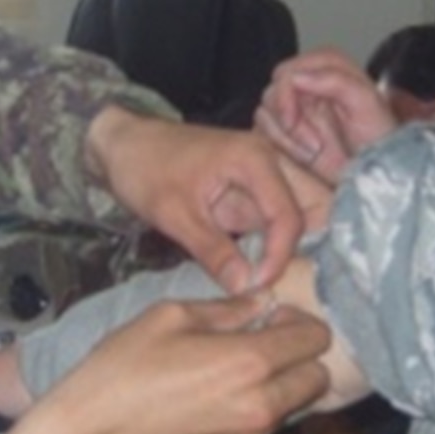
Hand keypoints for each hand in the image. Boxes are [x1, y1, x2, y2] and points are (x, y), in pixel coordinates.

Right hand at [0, 293, 331, 433]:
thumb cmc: (121, 368)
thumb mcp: (168, 316)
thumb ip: (226, 309)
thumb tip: (261, 301)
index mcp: (248, 362)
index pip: (315, 339)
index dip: (298, 322)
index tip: (271, 318)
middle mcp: (259, 406)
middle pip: (317, 378)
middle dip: (299, 357)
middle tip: (259, 344)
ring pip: (292, 407)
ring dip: (276, 387)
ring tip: (228, 374)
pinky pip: (262, 431)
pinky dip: (251, 414)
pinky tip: (210, 403)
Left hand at [85, 107, 303, 291]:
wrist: (123, 145)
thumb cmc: (145, 169)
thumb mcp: (174, 214)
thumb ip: (214, 251)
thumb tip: (246, 287)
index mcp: (255, 160)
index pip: (289, 216)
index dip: (279, 257)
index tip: (257, 286)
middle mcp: (270, 163)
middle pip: (312, 211)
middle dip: (304, 249)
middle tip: (281, 284)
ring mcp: (264, 176)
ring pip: (299, 216)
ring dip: (291, 248)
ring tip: (274, 280)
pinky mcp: (252, 191)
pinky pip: (277, 219)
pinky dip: (274, 245)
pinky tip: (262, 270)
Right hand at [254, 48, 398, 178]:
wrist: (374, 174)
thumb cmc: (378, 140)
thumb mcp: (366, 103)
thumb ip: (336, 81)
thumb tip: (297, 76)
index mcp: (327, 69)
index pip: (288, 71)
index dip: (285, 94)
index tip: (293, 119)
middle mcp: (308, 85)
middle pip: (272, 92)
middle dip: (287, 120)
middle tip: (311, 144)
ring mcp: (295, 109)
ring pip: (265, 114)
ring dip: (287, 138)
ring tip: (315, 152)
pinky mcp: (286, 132)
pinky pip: (264, 134)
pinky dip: (281, 148)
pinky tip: (305, 157)